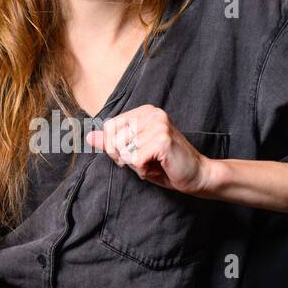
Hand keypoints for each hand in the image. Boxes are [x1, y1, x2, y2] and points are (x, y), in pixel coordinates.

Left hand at [84, 105, 212, 193]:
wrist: (197, 175)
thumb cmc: (166, 165)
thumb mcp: (135, 152)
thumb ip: (113, 143)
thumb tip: (89, 137)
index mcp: (145, 112)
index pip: (109, 126)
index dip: (113, 147)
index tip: (129, 156)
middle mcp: (152, 113)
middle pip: (114, 139)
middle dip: (125, 158)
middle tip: (145, 161)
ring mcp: (158, 124)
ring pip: (125, 150)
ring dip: (136, 165)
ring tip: (154, 163)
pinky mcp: (162, 139)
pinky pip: (136, 159)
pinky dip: (143, 170)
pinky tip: (159, 167)